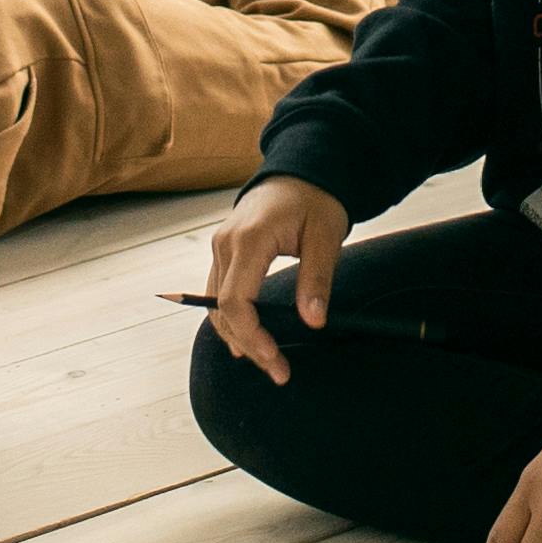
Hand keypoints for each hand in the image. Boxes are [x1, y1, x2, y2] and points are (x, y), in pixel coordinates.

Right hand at [195, 175, 350, 383]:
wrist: (300, 170)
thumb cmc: (315, 199)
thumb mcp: (326, 236)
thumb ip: (317, 280)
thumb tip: (313, 321)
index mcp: (250, 239)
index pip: (235, 301)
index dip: (253, 337)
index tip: (276, 359)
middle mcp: (226, 243)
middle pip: (222, 310)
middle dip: (249, 345)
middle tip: (280, 372)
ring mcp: (220, 246)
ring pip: (215, 306)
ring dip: (238, 336)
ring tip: (268, 361)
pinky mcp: (224, 251)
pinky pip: (218, 293)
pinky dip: (232, 319)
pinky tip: (250, 340)